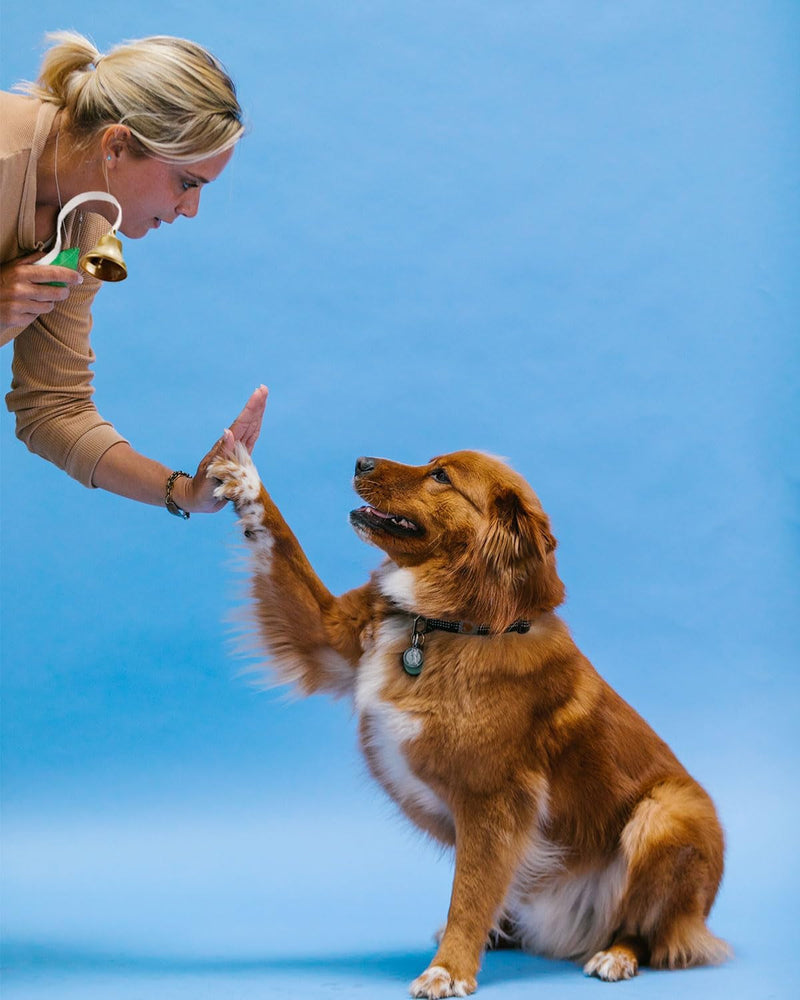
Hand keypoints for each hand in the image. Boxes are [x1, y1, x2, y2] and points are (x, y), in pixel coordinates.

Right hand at [0, 254, 84, 332]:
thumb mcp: (11, 267)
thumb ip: (31, 260)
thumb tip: (51, 254)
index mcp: (20, 272)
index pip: (53, 273)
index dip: (69, 276)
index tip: (78, 278)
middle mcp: (20, 289)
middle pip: (55, 292)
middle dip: (63, 292)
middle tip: (63, 291)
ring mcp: (18, 306)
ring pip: (48, 306)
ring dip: (48, 303)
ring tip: (38, 298)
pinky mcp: (16, 319)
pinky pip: (36, 316)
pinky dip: (34, 312)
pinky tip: (25, 307)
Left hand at [182, 385, 268, 512]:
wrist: (197, 499)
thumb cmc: (202, 489)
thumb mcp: (211, 472)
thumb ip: (221, 453)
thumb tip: (229, 432)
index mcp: (226, 448)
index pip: (241, 425)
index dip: (251, 409)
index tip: (259, 393)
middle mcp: (232, 447)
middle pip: (247, 423)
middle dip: (256, 406)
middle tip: (263, 389)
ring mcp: (235, 452)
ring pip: (249, 429)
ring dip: (256, 414)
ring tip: (262, 399)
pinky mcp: (239, 459)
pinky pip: (250, 441)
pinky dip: (255, 429)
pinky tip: (257, 422)